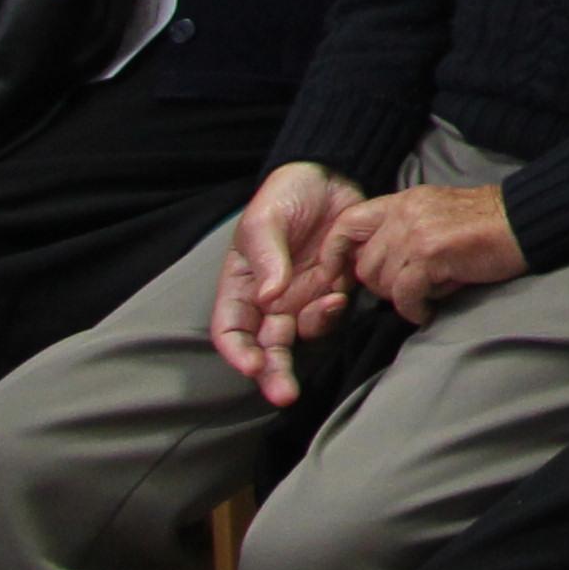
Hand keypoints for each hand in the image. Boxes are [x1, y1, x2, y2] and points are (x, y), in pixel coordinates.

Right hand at [211, 162, 364, 403]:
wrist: (331, 175)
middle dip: (273, 374)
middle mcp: (270, 300)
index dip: (237, 352)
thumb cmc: (285, 196)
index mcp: (242, 286)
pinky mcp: (335, 288)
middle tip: (285, 395)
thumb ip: (267, 258)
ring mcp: (303, 297)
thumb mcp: (265, 220)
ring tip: (326, 306)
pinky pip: (332, 313)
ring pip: (301, 336)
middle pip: (266, 347)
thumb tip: (268, 297)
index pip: (231, 330)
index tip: (250, 366)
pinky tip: (337, 294)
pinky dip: (333, 312)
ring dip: (311, 335)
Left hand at [329, 182, 525, 324]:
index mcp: (403, 201)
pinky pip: (405, 295)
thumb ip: (404, 231)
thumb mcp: (436, 214)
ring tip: (427, 296)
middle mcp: (404, 213)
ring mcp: (416, 232)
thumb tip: (379, 267)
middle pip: (363, 265)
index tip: (339, 278)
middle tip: (409, 290)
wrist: (525, 222)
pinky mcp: (431, 254)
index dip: (335, 254)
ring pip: (382, 283)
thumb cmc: (486, 225)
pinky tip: (430, 309)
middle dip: (382, 287)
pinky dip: (415, 310)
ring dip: (402, 298)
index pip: (347, 223)